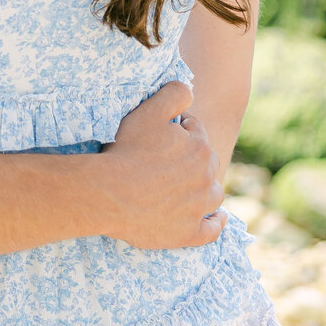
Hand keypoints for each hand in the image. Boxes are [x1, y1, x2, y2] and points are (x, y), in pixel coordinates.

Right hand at [92, 80, 225, 249]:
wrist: (108, 194)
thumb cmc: (126, 151)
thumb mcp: (148, 111)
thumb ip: (174, 94)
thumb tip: (190, 92)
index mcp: (199, 147)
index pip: (196, 132)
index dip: (179, 130)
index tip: (162, 136)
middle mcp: (206, 177)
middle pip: (207, 163)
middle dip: (193, 158)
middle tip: (168, 161)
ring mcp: (199, 208)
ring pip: (214, 194)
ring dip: (207, 188)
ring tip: (192, 187)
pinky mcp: (189, 233)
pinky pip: (212, 230)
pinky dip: (216, 223)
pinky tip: (217, 219)